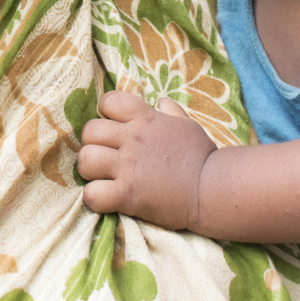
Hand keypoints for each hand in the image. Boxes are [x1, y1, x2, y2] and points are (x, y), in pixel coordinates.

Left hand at [77, 90, 216, 231]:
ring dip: (89, 171)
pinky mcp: (128, 195)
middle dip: (93, 144)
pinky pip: (93, 194)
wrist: (213, 189)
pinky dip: (95, 198)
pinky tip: (107, 199)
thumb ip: (171, 112)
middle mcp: (133, 139)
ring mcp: (129, 167)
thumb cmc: (203, 157)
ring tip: (102, 178)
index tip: (113, 127)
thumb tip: (160, 101)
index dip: (105, 113)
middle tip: (105, 157)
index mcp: (146, 119)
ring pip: (86, 160)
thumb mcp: (188, 126)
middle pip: (89, 131)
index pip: (109, 101)